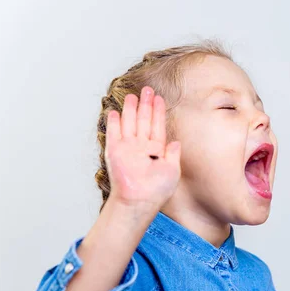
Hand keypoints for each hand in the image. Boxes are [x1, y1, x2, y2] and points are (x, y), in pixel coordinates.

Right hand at [105, 86, 180, 209]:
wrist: (139, 201)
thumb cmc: (156, 191)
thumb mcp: (173, 171)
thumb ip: (173, 155)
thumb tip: (176, 142)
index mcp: (156, 150)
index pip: (157, 126)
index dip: (158, 112)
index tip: (159, 98)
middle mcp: (141, 147)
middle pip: (144, 120)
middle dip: (146, 104)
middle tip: (147, 89)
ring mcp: (128, 148)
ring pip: (130, 123)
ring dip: (131, 109)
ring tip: (133, 95)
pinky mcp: (115, 151)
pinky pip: (114, 133)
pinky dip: (114, 122)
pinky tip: (115, 111)